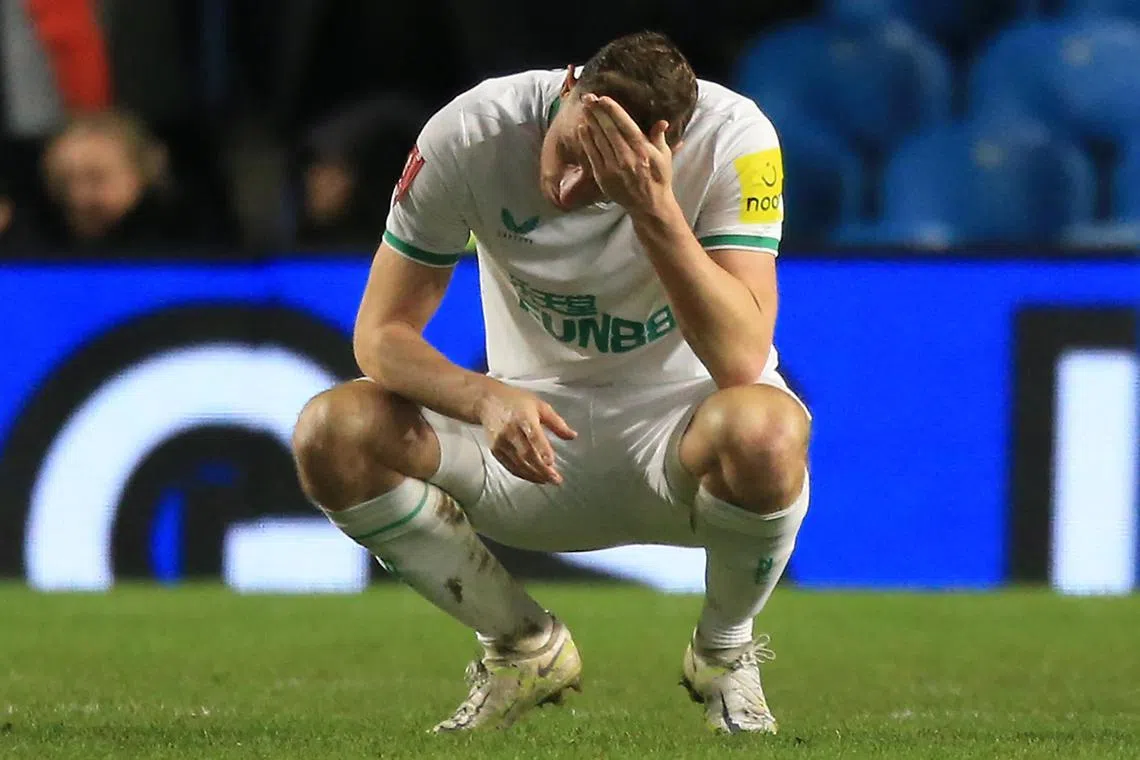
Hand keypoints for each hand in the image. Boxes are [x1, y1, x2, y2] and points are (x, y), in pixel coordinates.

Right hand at [477, 383, 577, 484]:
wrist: (487, 401)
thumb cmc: (516, 401)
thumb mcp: (540, 406)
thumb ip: (557, 422)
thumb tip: (573, 436)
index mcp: (524, 418)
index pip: (533, 435)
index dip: (542, 449)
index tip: (551, 461)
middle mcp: (511, 431)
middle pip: (526, 454)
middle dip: (542, 469)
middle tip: (556, 479)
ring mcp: (501, 442)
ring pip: (518, 464)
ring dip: (534, 475)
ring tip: (548, 481)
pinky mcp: (495, 450)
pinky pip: (510, 466)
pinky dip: (523, 474)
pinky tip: (535, 478)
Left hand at [578, 94, 674, 215]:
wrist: (648, 205)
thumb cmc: (658, 178)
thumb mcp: (664, 157)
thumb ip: (659, 138)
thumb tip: (662, 122)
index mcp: (643, 150)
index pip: (625, 125)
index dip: (613, 110)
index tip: (603, 98)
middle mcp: (627, 157)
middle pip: (609, 129)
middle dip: (598, 112)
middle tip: (588, 97)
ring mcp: (613, 167)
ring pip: (599, 140)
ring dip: (590, 122)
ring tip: (585, 108)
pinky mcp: (603, 176)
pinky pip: (592, 154)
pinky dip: (586, 140)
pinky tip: (582, 128)